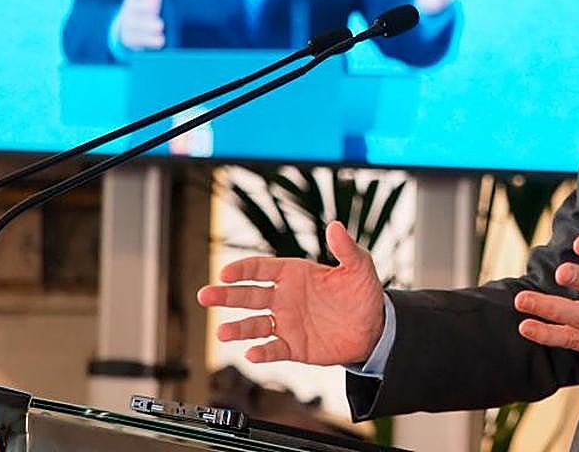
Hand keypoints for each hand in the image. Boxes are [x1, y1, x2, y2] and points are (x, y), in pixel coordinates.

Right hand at [115, 0, 176, 49]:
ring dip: (147, 29)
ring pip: (135, 27)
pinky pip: (137, 41)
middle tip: (159, 21)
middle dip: (146, 14)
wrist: (127, 24)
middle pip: (136, 10)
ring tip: (160, 30)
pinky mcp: (129, 38)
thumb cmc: (146, 3)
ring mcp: (128, 23)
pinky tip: (159, 42)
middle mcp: (129, 8)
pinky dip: (148, 42)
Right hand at [197, 221, 385, 364]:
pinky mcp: (294, 347)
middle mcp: (285, 298)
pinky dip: (262, 352)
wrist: (374, 328)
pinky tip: (253, 353)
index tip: (225, 273)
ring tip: (221, 332)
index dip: (243, 270)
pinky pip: (273, 349)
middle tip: (205, 295)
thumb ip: (346, 248)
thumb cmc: (363, 293)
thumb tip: (336, 226)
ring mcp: (287, 323)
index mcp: (295, 274)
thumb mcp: (359, 267)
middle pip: (249, 296)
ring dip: (238, 328)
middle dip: (226, 296)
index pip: (262, 269)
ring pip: (255, 325)